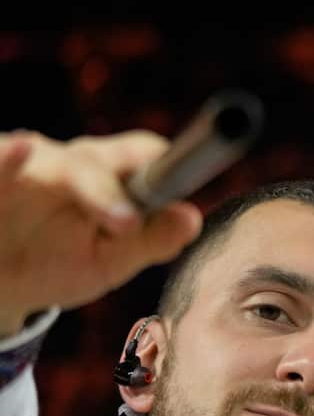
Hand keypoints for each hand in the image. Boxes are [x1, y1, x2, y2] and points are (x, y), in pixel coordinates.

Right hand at [0, 130, 201, 336]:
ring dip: (41, 163)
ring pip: (39, 159)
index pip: (138, 157)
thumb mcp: (106, 263)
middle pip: (91, 163)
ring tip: (29, 151)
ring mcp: (19, 165)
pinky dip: (1, 160)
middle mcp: (63, 162)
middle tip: (125, 224)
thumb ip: (148, 242)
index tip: (175, 182)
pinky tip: (14, 151)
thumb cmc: (54, 264)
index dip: (157, 163)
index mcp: (104, 177)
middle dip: (105, 189)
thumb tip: (192, 217)